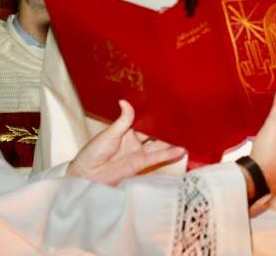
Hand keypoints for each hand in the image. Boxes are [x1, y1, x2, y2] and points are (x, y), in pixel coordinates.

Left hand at [67, 100, 184, 185]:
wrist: (87, 174)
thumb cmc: (93, 152)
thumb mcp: (109, 133)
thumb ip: (123, 120)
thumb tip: (125, 102)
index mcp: (126, 129)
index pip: (144, 119)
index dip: (154, 114)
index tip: (167, 106)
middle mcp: (135, 140)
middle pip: (154, 132)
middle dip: (166, 127)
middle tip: (182, 119)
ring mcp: (139, 152)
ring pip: (159, 144)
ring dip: (171, 141)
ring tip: (187, 135)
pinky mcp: (140, 164)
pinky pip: (157, 158)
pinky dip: (169, 154)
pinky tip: (181, 150)